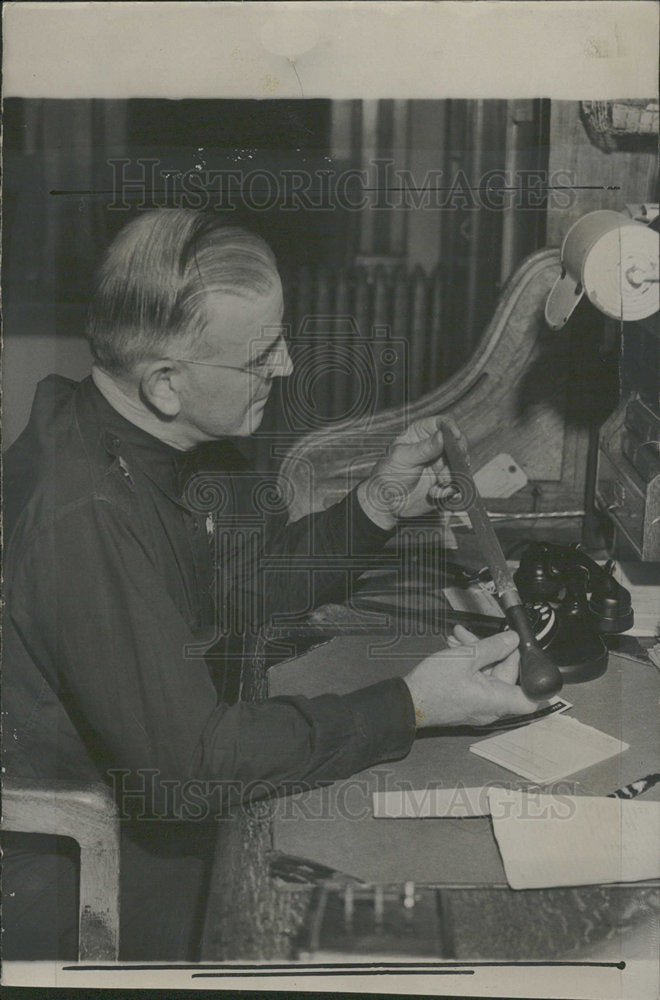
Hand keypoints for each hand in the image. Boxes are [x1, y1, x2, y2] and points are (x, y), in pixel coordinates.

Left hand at [357, 415, 464, 528]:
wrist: (387, 503)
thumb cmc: (388, 475)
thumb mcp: (403, 458)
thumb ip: (424, 448)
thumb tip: (442, 435)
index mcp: (419, 434)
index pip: (440, 423)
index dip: (451, 427)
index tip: (456, 437)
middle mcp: (432, 447)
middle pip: (455, 443)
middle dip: (457, 455)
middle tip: (454, 464)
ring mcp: (439, 464)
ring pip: (458, 464)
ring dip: (452, 475)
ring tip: (441, 483)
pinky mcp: (443, 481)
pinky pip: (456, 482)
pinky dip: (449, 489)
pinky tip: (435, 493)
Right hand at [403, 626, 543, 727]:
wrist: (407, 703)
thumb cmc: (433, 686)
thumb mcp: (465, 658)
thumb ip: (493, 647)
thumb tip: (512, 639)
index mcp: (496, 701)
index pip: (531, 698)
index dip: (534, 677)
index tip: (525, 656)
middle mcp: (491, 708)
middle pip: (506, 676)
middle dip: (495, 651)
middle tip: (480, 635)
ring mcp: (479, 706)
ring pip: (489, 675)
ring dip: (479, 654)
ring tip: (461, 638)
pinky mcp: (468, 702)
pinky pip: (478, 681)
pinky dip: (471, 665)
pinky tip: (458, 649)